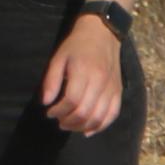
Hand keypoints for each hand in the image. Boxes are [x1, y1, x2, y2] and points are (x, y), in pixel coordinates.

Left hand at [39, 17, 123, 134]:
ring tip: (70, 125)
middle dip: (68, 122)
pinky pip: (112, 114)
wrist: (103, 34)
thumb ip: (51, 80)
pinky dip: (100, 126)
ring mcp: (112, 88)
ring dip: (82, 126)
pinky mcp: (118, 91)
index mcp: (84, 72)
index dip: (58, 111)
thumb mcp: (58, 58)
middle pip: (85, 112)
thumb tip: (45, 102)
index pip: (72, 101)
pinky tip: (88, 130)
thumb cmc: (76, 46)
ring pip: (99, 117)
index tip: (49, 112)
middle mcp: (101, 82)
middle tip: (59, 121)